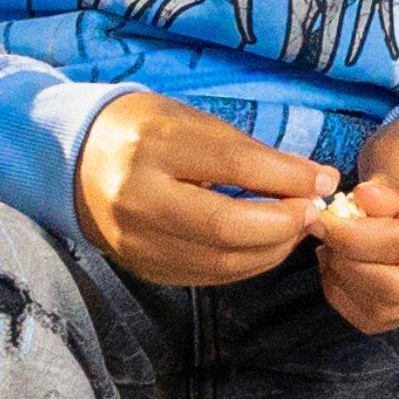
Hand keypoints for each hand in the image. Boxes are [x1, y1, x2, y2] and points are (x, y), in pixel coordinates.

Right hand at [79, 93, 335, 287]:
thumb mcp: (193, 122)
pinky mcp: (142, 267)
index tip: (322, 180)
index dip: (288, 178)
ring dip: (271, 250)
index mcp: (153, 147)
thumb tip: (314, 179)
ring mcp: (136, 241)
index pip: (234, 167)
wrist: (75, 160)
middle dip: (283, 224)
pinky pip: (206, 276)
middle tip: (312, 212)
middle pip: (227, 227)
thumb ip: (251, 153)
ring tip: (294, 228)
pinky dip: (246, 264)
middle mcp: (139, 198)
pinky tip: (264, 246)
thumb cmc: (145, 132)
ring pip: (220, 262)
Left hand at [305, 113, 398, 333]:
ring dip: (344, 284)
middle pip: (395, 285)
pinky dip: (349, 299)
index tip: (321, 219)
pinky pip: (382, 318)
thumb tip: (366, 202)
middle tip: (324, 233)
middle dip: (345, 263)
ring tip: (332, 248)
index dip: (353, 238)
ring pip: (386, 308)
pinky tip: (342, 267)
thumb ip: (388, 174)